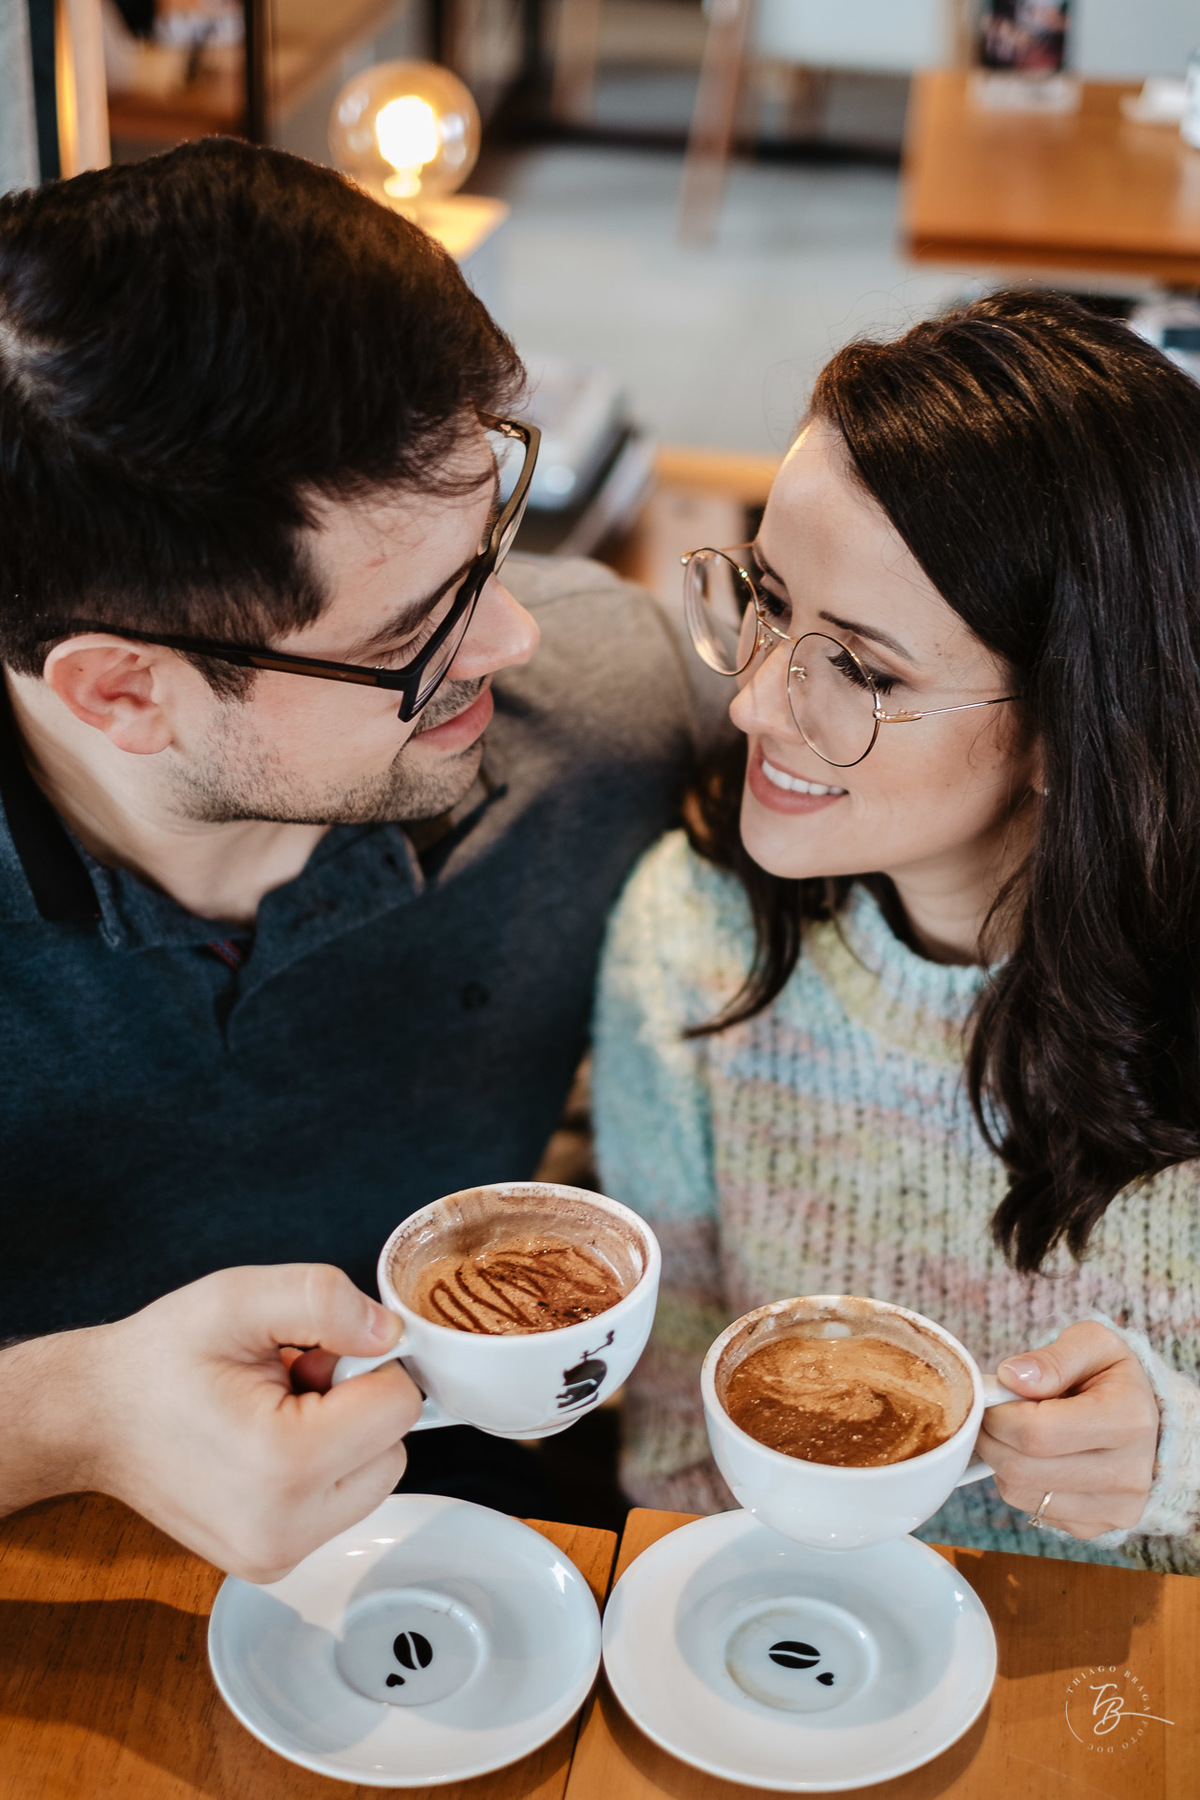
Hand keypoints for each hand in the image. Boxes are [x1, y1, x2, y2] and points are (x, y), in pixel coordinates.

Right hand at [19, 1265, 420, 1580]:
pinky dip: (323, 1469)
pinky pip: (341, 1504)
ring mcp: (277, 1557)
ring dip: (343, 1438)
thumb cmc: (159, 1361)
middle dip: (356, 1405)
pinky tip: (270, 1444)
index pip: (399, 1406)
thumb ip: (325, 1301)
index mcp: (284, 1466)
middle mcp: (285, 1530)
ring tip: (275, 1413)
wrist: (94, 1417)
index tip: (311, 1357)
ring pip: (374, 1478)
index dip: (365, 1364)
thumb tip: (390, 1332)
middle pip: (393, 1448)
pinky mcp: (272, 1563)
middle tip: (290, 1384)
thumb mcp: (239, 1299)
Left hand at [978, 1321, 1158, 1538]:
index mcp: (1129, 1420)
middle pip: (1023, 1469)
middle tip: (990, 1415)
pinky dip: (1018, 1482)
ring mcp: (1114, 1508)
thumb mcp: (1091, 1345)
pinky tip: (1035, 1458)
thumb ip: (1052, 1359)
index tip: (992, 1397)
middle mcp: (1128, 1474)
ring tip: (1014, 1433)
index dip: (999, 1415)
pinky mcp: (1096, 1528)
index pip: (1037, 1432)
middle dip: (990, 1437)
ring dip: (1000, 1461)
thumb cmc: (1112, 1376)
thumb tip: (1011, 1377)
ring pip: (1019, 1494)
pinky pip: (1031, 1509)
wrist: (1146, 1420)